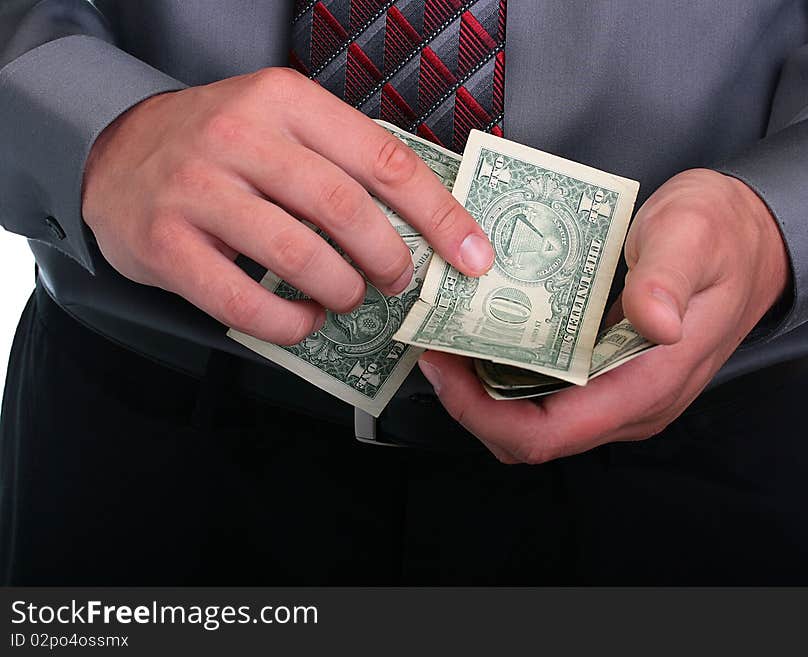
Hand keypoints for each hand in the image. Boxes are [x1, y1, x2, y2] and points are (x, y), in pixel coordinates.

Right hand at [82, 68, 493, 344]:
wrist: (115, 152)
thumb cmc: (219, 146)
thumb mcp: (282, 125)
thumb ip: (343, 160)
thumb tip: (426, 222)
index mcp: (286, 101)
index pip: (385, 160)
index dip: (439, 215)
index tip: (473, 256)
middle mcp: (241, 136)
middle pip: (345, 210)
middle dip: (389, 260)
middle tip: (399, 281)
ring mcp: (198, 189)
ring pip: (300, 257)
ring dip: (341, 292)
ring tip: (347, 298)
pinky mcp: (166, 242)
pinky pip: (245, 302)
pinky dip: (290, 324)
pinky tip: (303, 320)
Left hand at [418, 169, 790, 463]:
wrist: (753, 239)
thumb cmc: (723, 236)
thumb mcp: (694, 238)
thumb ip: (669, 279)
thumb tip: (653, 321)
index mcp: (646, 385)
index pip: (547, 434)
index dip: (482, 415)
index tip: (443, 367)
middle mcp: (628, 403)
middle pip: (529, 435)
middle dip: (470, 401)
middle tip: (435, 345)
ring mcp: (618, 392)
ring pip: (533, 417)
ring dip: (483, 389)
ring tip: (451, 338)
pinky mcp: (609, 374)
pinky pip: (547, 392)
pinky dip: (507, 371)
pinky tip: (488, 331)